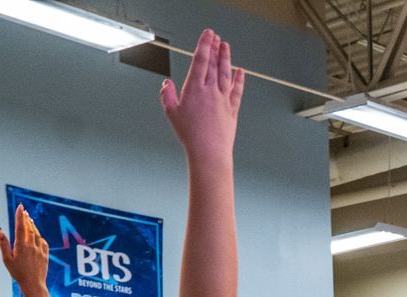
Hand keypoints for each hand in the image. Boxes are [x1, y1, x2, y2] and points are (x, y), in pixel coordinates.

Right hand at [0, 205, 49, 291]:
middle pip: (30, 228)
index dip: (20, 216)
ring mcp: (40, 250)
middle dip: (26, 219)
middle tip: (24, 210)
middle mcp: (32, 246)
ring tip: (29, 220)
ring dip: (33, 226)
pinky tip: (37, 235)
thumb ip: (3, 243)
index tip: (20, 207)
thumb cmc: (17, 273)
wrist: (33, 284)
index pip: (20, 226)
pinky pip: (43, 242)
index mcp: (21, 246)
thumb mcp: (6, 259)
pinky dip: (39, 236)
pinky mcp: (45, 255)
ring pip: (37, 234)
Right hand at [160, 29, 245, 159]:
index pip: (200, 61)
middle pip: (214, 64)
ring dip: (226, 58)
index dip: (204, 45)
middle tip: (216, 36)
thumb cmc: (190, 135)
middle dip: (215, 48)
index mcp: (195, 89)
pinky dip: (239, 80)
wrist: (209, 152)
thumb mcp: (171, 113)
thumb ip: (167, 95)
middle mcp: (211, 91)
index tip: (207, 35)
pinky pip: (237, 91)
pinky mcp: (232, 109)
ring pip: (226, 74)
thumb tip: (166, 84)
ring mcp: (223, 99)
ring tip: (226, 46)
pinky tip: (240, 71)